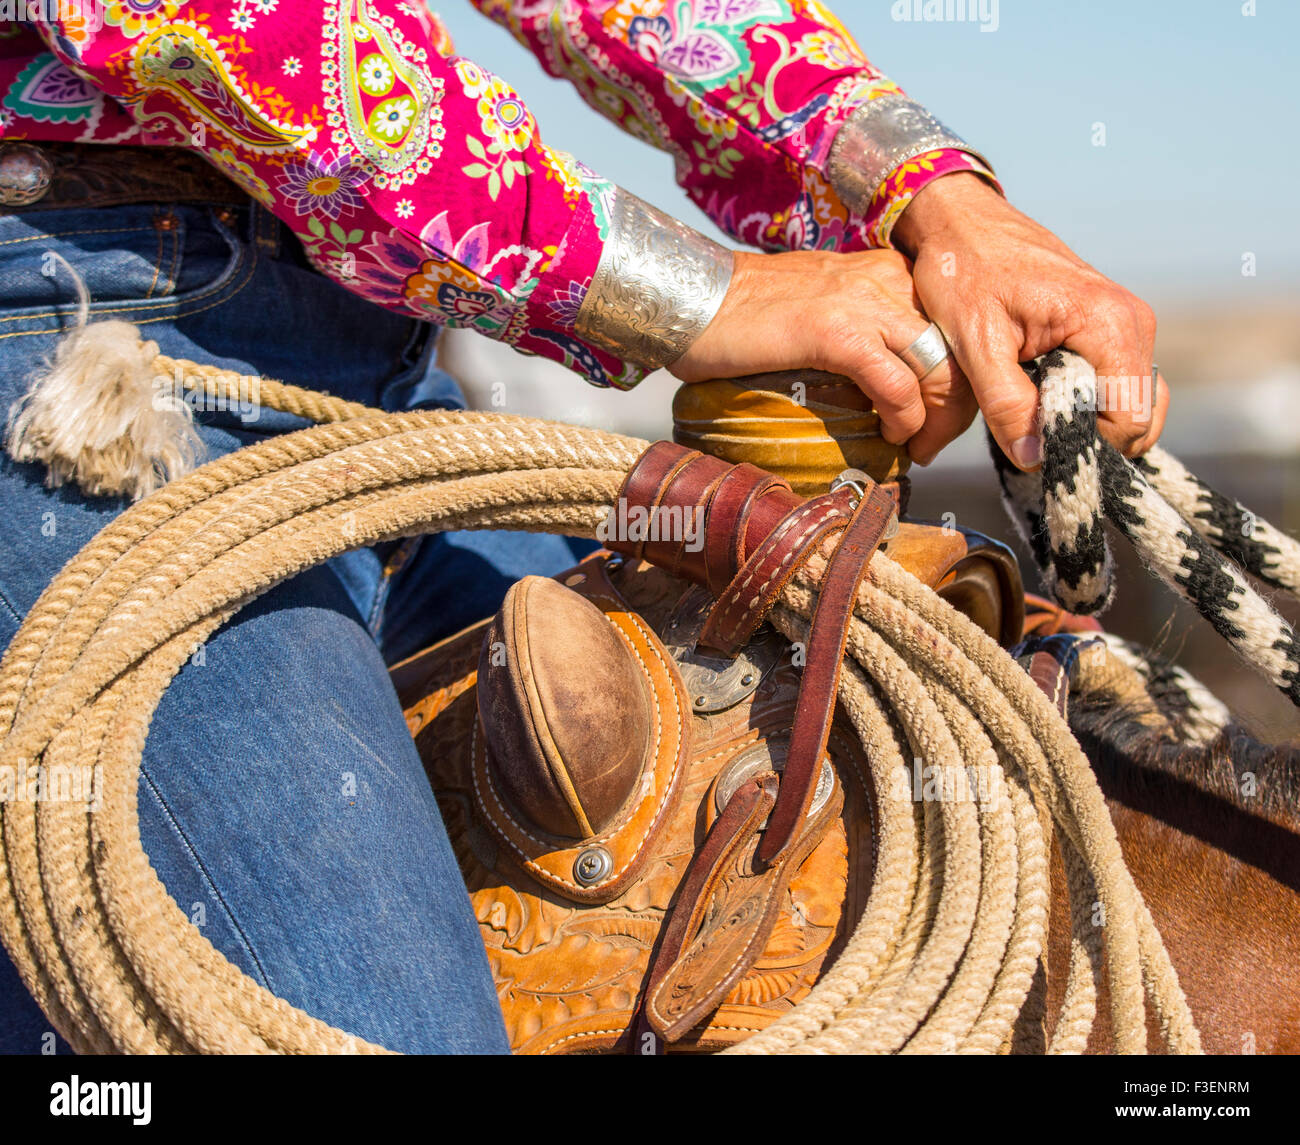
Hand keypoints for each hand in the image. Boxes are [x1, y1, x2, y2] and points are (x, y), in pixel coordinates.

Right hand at [670, 247, 968, 447]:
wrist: (693, 299)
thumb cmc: (745, 313)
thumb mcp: (823, 306)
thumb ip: (861, 326)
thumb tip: (886, 378)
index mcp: (887, 271)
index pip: (950, 325)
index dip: (957, 376)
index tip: (940, 415)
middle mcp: (886, 279)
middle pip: (955, 347)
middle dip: (955, 405)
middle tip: (933, 443)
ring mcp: (864, 303)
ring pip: (937, 367)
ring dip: (936, 420)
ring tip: (916, 446)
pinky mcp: (838, 332)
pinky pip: (896, 385)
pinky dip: (904, 418)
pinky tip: (891, 435)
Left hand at [892, 172, 1168, 467]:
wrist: (962, 223)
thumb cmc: (964, 274)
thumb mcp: (976, 345)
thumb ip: (1007, 405)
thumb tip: (1036, 460)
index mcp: (1108, 323)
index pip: (1128, 419)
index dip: (1084, 445)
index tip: (1036, 444)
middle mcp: (1133, 321)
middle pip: (1138, 417)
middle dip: (1087, 438)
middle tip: (1031, 433)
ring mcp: (1128, 323)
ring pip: (1129, 404)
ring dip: (1085, 422)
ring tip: (1032, 413)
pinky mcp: (1113, 327)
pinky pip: (1115, 384)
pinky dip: (1085, 403)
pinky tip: (1040, 398)